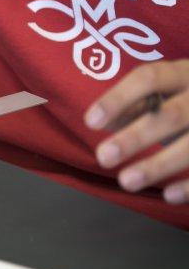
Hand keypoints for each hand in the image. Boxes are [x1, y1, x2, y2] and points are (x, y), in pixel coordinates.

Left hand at [86, 60, 188, 203]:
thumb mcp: (166, 93)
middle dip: (136, 137)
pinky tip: (168, 195)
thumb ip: (136, 105)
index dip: (118, 99)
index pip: (149, 78)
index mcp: (185, 73)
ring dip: (159, 165)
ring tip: (126, 181)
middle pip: (171, 115)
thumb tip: (101, 121)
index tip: (90, 122)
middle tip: (103, 157)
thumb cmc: (188, 100)